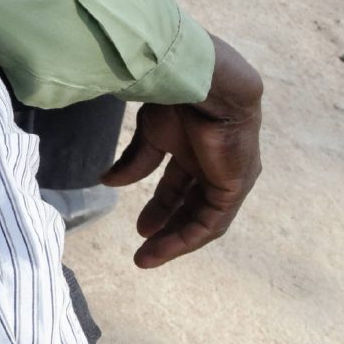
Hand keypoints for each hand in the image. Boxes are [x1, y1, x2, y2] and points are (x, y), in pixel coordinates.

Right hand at [102, 34, 261, 267]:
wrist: (204, 87)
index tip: (139, 228)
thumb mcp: (150, 135)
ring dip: (176, 239)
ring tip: (149, 256)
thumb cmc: (178, 100)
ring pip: (203, 219)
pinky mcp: (235, 186)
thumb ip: (136, 160)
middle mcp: (215, 167)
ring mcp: (228, 178)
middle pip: (192, 206)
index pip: (179, 187)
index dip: (158, 208)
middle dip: (168, 228)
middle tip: (143, 247)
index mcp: (196, 151)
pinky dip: (190, 236)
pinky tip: (167, 245)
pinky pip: (213, 221)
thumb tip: (108, 181)